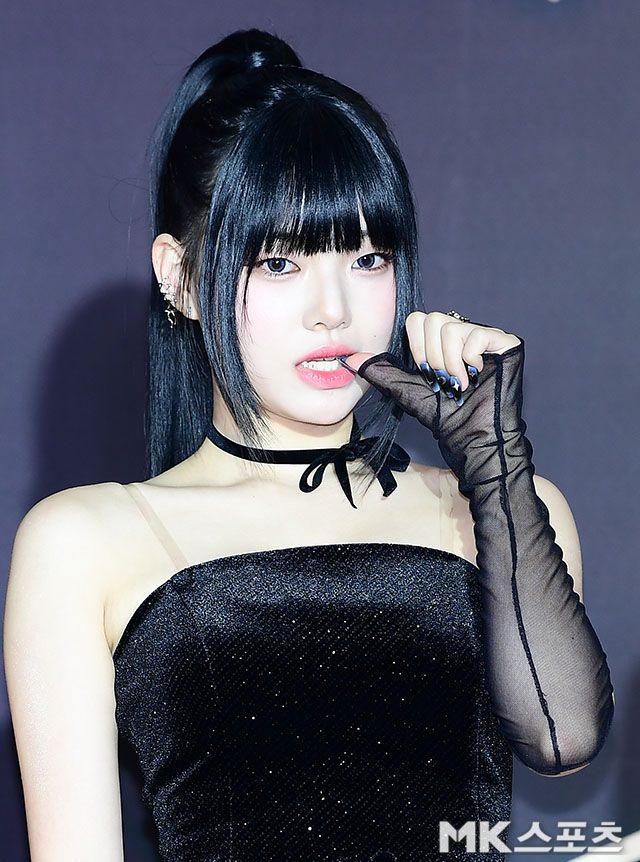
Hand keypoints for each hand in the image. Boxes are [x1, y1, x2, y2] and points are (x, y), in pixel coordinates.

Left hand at [347, 311, 521, 399]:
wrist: (471, 436)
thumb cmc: (444, 416)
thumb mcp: (406, 390)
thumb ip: (381, 371)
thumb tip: (351, 359)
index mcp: (440, 340)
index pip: (417, 319)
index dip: (417, 347)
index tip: (425, 373)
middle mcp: (463, 333)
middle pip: (433, 318)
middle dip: (432, 357)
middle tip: (444, 381)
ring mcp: (485, 336)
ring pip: (452, 327)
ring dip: (450, 363)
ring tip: (460, 384)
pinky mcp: (506, 342)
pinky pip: (477, 333)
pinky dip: (471, 359)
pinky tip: (478, 375)